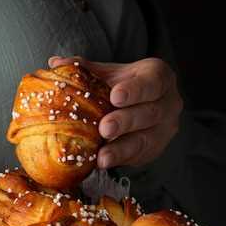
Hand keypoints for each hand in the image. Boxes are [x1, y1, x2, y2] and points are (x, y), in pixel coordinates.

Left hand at [48, 55, 182, 167]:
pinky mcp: (155, 149)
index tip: (115, 96)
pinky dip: (121, 160)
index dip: (135, 90)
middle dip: (126, 121)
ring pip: (146, 139)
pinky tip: (104, 162)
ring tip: (102, 156)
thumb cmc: (119, 86)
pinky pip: (140, 156)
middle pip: (150, 113)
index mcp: (158, 77)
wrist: (135, 106)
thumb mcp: (106, 74)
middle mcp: (169, 103)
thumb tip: (56, 63)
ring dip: (123, 149)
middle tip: (104, 128)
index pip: (152, 82)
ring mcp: (164, 129)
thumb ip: (84, 68)